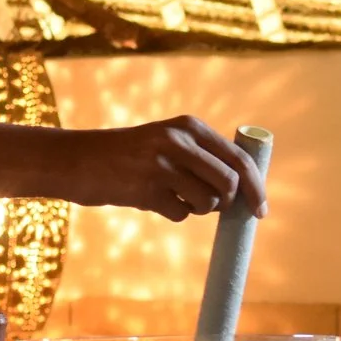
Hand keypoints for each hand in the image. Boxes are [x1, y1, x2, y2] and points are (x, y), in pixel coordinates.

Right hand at [72, 116, 269, 221]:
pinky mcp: (147, 190)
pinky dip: (173, 213)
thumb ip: (202, 155)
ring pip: (207, 202)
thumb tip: (245, 188)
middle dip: (226, 202)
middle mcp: (179, 141)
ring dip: (196, 207)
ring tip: (173, 195)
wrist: (78, 160)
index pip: (239, 158)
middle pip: (229, 183)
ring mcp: (162, 165)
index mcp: (189, 126)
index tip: (261, 210)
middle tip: (212, 206)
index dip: (256, 187)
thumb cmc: (129, 155)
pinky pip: (181, 214)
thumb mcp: (167, 140)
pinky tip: (152, 199)